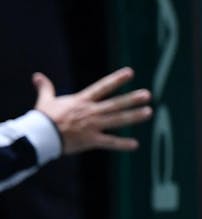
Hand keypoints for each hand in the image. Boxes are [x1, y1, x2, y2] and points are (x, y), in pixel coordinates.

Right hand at [33, 68, 152, 154]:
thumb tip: (36, 75)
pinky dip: (122, 144)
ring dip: (133, 116)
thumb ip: (45, 88)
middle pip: (115, 104)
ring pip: (117, 120)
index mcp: (81, 101)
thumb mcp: (45, 101)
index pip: (103, 87)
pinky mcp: (90, 140)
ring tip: (148, 112)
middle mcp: (90, 112)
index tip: (130, 72)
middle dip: (132, 99)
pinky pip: (109, 142)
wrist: (38, 137)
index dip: (117, 79)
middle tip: (148, 95)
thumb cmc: (42, 118)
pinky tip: (135, 145)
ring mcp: (92, 126)